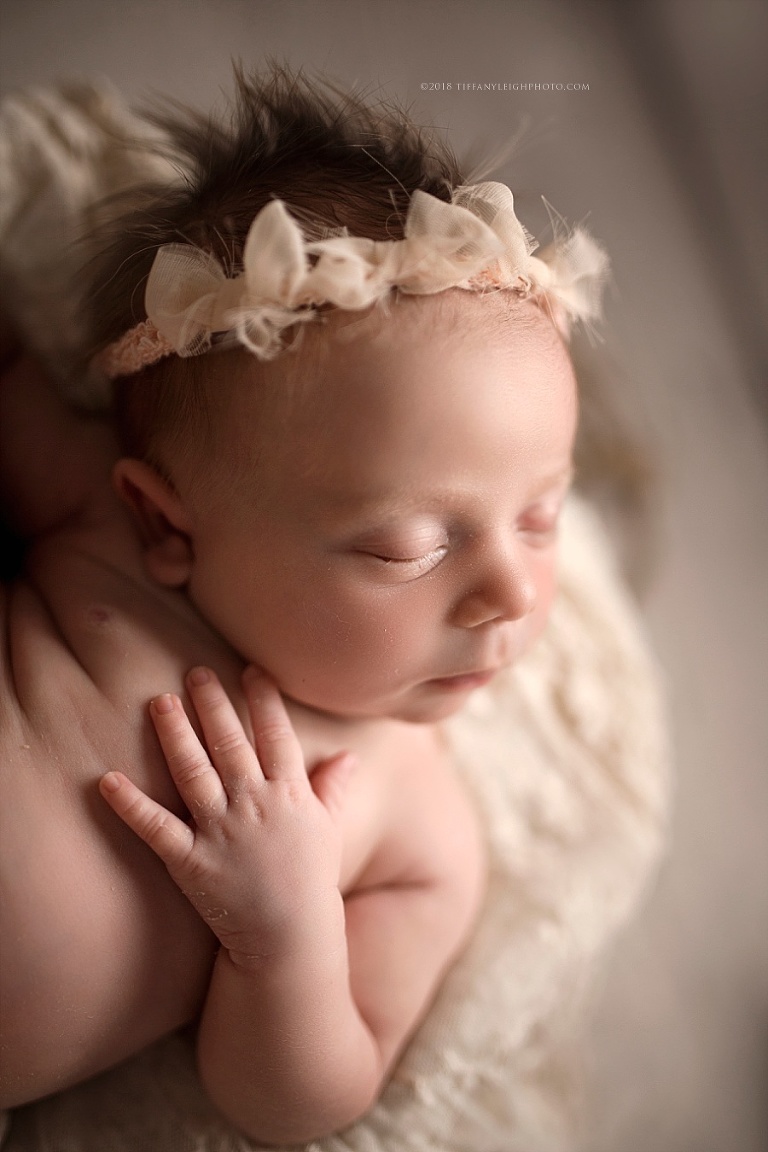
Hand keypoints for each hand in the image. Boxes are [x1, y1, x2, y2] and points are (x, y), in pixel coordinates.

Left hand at [99, 666, 354, 964]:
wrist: (291, 939)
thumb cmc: (312, 882)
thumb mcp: (330, 830)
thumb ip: (333, 788)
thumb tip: (349, 756)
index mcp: (290, 794)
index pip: (275, 735)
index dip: (263, 700)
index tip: (250, 670)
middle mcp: (255, 805)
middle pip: (230, 742)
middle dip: (212, 703)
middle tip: (195, 672)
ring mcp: (222, 831)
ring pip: (193, 771)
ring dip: (174, 734)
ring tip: (160, 701)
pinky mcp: (191, 861)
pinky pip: (156, 828)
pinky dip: (130, 805)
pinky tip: (107, 781)